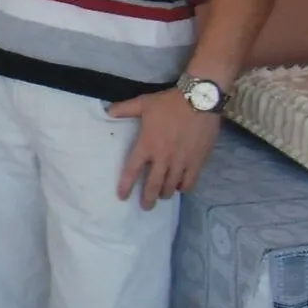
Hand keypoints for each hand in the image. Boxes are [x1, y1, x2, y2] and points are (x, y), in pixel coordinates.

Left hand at [109, 89, 222, 209]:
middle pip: (153, 185)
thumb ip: (125, 109)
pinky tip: (182, 187)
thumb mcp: (144, 103)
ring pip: (172, 186)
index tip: (122, 196)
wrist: (200, 100)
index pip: (132, 170)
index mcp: (147, 145)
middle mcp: (163, 158)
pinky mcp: (198, 161)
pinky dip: (184, 187)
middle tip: (145, 207)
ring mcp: (182, 161)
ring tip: (163, 195)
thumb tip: (107, 111)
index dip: (126, 185)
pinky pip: (190, 181)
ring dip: (166, 193)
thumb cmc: (170, 103)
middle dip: (148, 198)